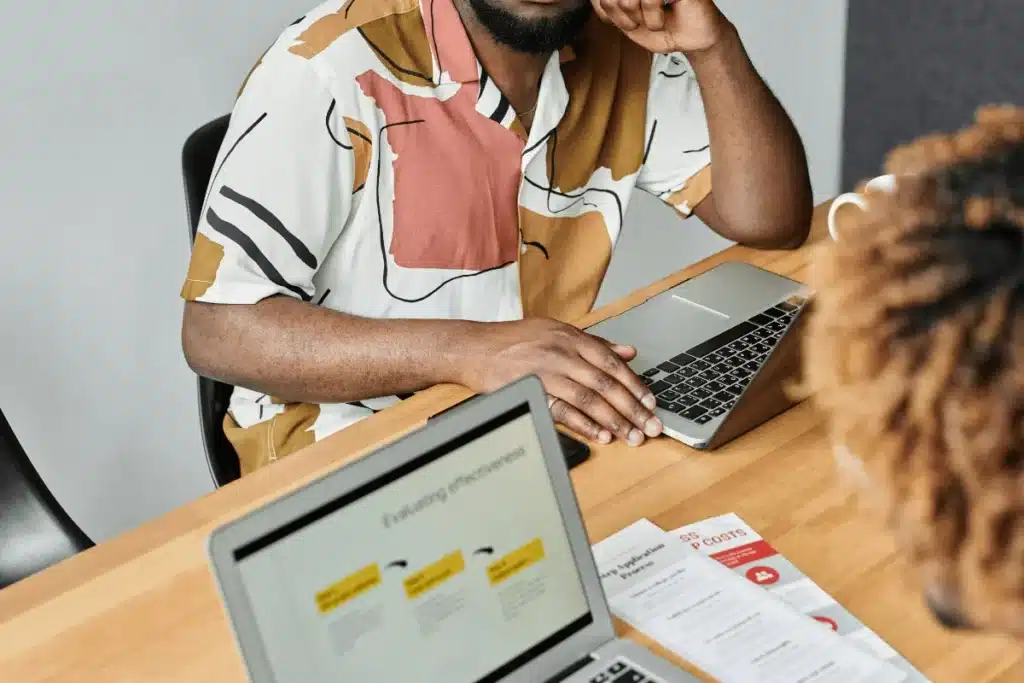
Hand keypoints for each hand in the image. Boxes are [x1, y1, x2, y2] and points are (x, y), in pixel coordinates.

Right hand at [461, 319, 662, 445]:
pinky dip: (584, 425)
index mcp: (570, 337)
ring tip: (631, 436)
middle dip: (632, 408)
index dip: (634, 385)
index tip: (651, 403)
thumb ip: (594, 343)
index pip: (612, 362)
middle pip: (605, 383)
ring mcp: (546, 373)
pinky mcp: (531, 391)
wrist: (474, 348)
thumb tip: (628, 351)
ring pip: (588, 399)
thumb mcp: (556, 332)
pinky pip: (562, 411)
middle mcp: (561, 353)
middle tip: (650, 426)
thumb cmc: (514, 341)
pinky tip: (600, 435)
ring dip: (613, 420)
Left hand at [593, 0, 730, 53]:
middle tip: (639, 23)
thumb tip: (602, 0)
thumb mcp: (630, 25)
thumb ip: (611, 10)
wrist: (695, 40)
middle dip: (624, 17)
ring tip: (654, 22)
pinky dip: (652, 16)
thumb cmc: (666, 29)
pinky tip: (662, 18)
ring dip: (640, 19)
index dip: (606, 11)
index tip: (624, 22)